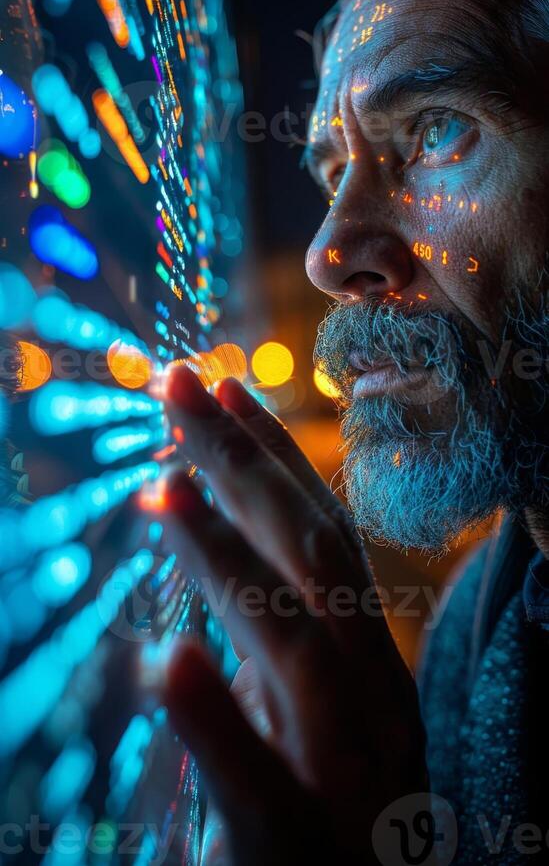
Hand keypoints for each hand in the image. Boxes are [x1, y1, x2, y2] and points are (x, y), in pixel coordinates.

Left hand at [163, 367, 427, 864]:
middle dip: (243, 465)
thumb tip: (216, 538)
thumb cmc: (325, 820)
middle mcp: (370, 699)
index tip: (223, 386)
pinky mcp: (296, 848)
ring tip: (168, 492)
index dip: (272, 457)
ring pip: (293, 645)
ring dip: (230, 562)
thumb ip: (270, 630)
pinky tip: (167, 662)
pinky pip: (257, 781)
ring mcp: (344, 771)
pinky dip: (215, 718)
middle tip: (179, 383)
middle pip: (309, 558)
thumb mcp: (304, 708)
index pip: (321, 534)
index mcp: (366, 662)